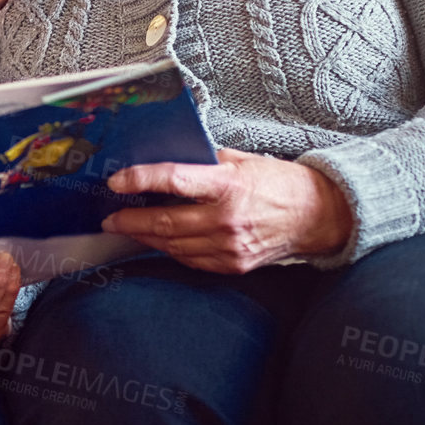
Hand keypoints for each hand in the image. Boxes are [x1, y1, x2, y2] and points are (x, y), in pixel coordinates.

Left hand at [101, 149, 355, 273]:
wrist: (315, 216)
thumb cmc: (277, 182)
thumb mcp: (241, 160)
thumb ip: (204, 161)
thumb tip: (167, 159)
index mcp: (229, 185)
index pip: (175, 180)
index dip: (141, 180)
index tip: (116, 181)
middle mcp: (227, 219)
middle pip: (166, 222)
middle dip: (130, 220)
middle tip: (109, 217)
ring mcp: (230, 247)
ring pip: (173, 245)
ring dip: (145, 237)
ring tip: (126, 228)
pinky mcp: (233, 265)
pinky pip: (191, 259)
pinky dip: (170, 249)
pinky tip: (157, 241)